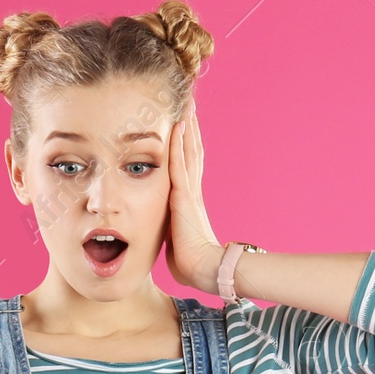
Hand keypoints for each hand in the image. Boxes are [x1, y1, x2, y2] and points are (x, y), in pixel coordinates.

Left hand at [162, 102, 225, 295]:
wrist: (204, 269)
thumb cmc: (191, 263)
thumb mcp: (177, 243)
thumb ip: (173, 234)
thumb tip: (170, 241)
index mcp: (189, 202)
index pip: (189, 166)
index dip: (188, 145)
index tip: (186, 125)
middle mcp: (191, 192)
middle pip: (192, 151)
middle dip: (191, 127)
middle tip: (190, 104)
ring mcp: (188, 192)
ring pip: (188, 151)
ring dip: (187, 127)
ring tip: (187, 104)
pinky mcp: (183, 196)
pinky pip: (179, 163)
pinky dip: (179, 143)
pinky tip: (179, 125)